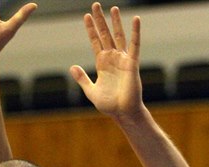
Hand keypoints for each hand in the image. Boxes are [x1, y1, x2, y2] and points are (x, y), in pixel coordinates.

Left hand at [71, 3, 144, 120]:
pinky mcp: (132, 63)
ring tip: (112, 8)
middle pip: (105, 34)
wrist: (123, 112)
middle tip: (95, 5)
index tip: (86, 16)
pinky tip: (136, 19)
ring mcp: (122, 59)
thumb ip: (82, 78)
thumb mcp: (90, 91)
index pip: (95, 41)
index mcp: (102, 63)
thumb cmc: (109, 104)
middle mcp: (112, 58)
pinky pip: (135, 45)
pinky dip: (136, 32)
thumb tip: (72, 67)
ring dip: (115, 22)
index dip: (90, 29)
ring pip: (118, 36)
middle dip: (100, 20)